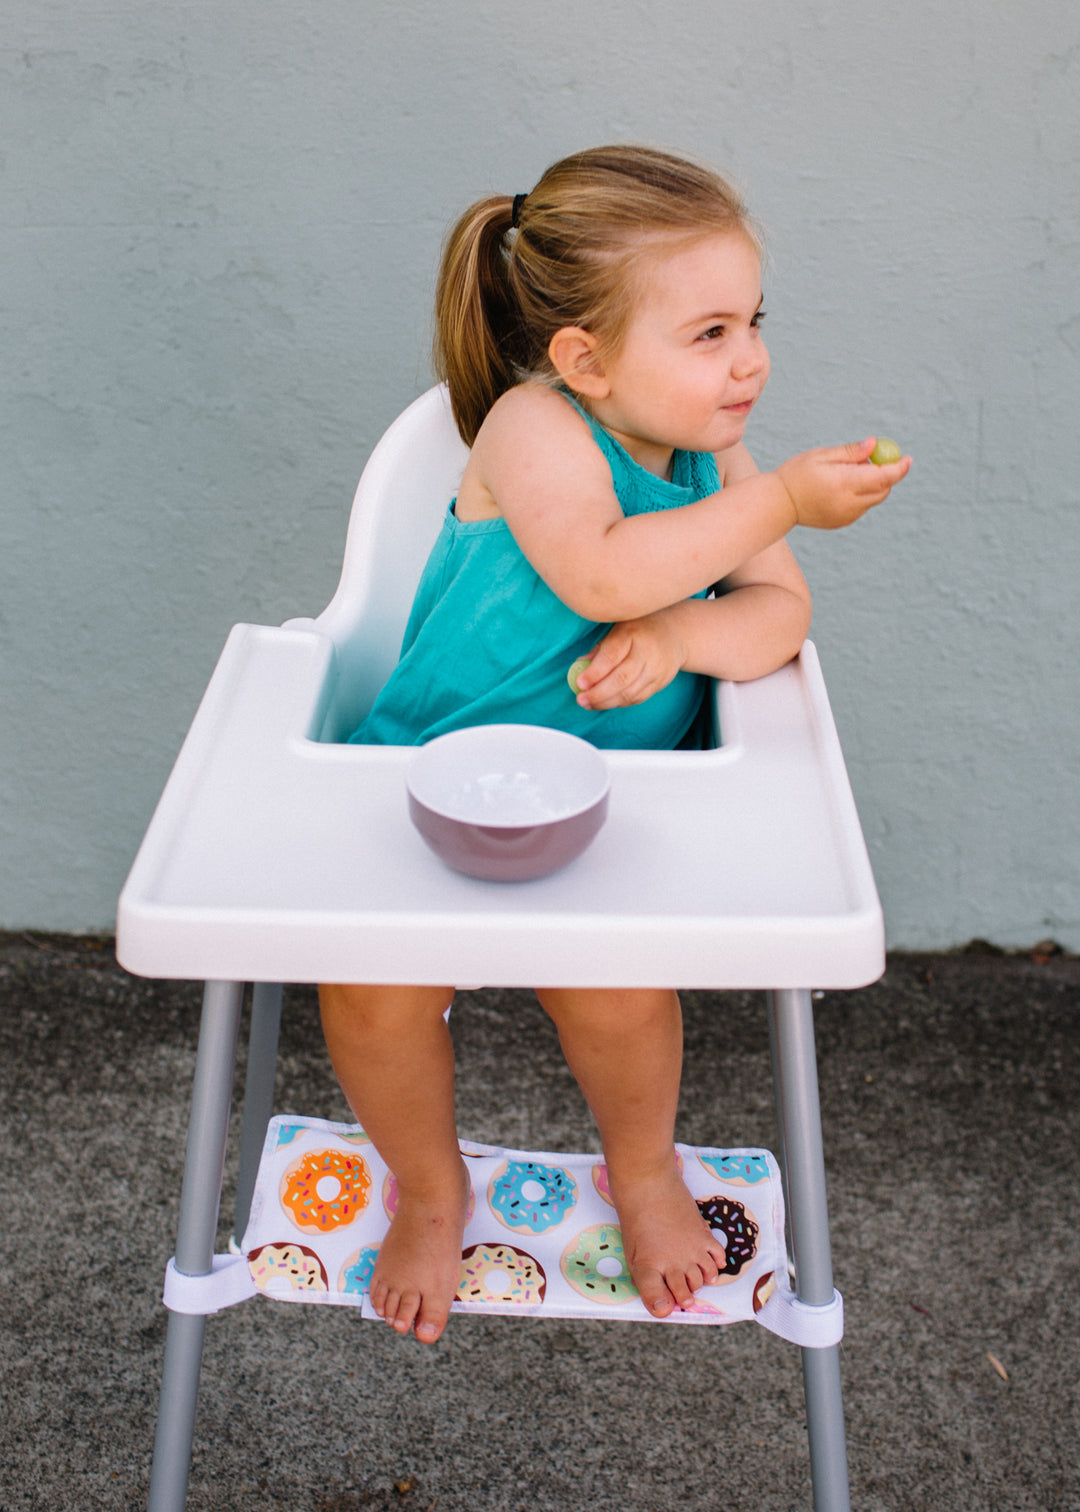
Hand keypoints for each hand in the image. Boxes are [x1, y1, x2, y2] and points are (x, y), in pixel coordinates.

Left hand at [573, 613, 685, 709]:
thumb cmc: (638, 631)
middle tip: (581, 699)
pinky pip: (637, 698)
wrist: (674, 634)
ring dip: (606, 702)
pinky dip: (619, 703)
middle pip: (621, 679)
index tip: (579, 683)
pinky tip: (605, 703)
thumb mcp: (618, 630)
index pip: (612, 656)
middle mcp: (647, 653)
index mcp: (632, 634)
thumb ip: (599, 649)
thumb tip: (579, 666)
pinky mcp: (660, 683)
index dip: (595, 672)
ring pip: (629, 693)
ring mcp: (656, 670)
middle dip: (598, 693)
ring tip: (588, 704)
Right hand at [776, 438, 910, 530]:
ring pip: (873, 499)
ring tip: (849, 472)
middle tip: (879, 460)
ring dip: (873, 485)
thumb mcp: (821, 456)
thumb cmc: (797, 474)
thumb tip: (874, 444)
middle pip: (883, 490)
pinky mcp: (842, 522)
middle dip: (887, 475)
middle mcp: (849, 503)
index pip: (883, 477)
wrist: (778, 504)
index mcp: (844, 483)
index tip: (907, 458)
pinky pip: (861, 507)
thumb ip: (850, 452)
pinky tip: (840, 487)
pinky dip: (861, 495)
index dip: (899, 467)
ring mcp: (846, 516)